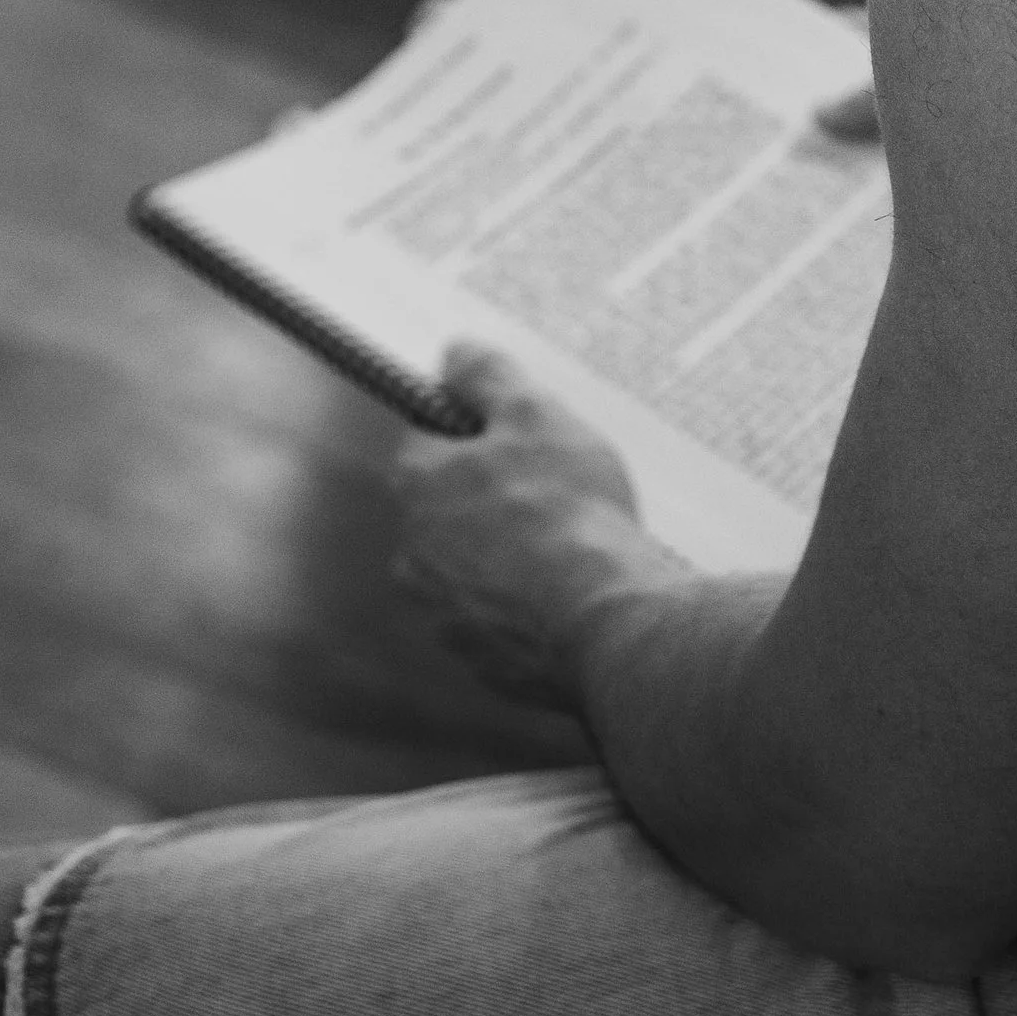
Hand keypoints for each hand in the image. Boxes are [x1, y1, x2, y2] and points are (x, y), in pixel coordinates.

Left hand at [391, 344, 651, 708]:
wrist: (603, 619)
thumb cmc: (569, 510)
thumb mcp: (537, 416)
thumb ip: (490, 378)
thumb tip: (453, 351)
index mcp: (418, 489)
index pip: (425, 442)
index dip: (472, 432)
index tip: (515, 434)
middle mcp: (414, 558)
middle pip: (448, 511)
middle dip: (491, 499)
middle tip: (554, 488)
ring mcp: (444, 618)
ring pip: (473, 570)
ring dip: (508, 557)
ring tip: (573, 545)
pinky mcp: (480, 664)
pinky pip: (500, 622)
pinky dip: (528, 608)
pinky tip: (573, 595)